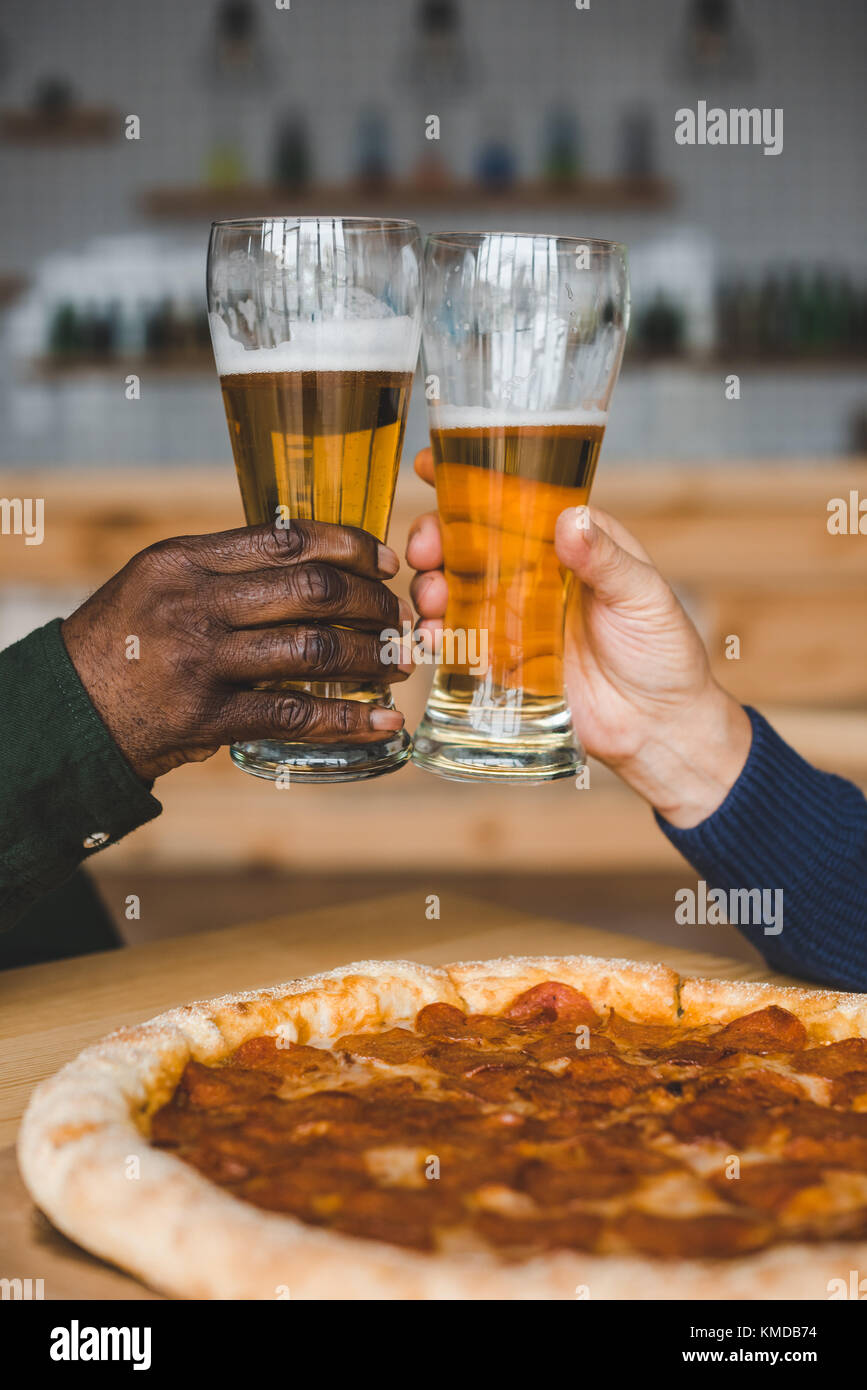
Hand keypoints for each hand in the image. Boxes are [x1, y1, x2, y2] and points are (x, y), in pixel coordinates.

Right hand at [62, 520, 409, 782]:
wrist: (71, 709)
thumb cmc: (125, 640)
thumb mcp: (160, 583)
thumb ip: (225, 568)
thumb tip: (315, 561)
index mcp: (185, 560)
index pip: (287, 538)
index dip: (350, 547)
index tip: (387, 562)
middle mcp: (194, 604)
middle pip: (312, 590)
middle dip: (372, 603)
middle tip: (399, 618)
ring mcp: (201, 661)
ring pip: (313, 649)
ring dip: (369, 656)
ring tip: (396, 664)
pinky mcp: (208, 716)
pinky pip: (295, 713)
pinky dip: (348, 720)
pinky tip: (380, 722)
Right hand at [406, 448, 750, 827]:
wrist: (658, 730)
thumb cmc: (665, 654)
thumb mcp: (644, 597)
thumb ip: (606, 560)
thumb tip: (570, 520)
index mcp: (568, 543)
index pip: (514, 498)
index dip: (469, 479)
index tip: (432, 466)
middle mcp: (532, 574)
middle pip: (468, 541)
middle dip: (434, 537)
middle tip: (425, 548)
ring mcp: (512, 618)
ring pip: (453, 588)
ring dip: (430, 586)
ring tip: (433, 599)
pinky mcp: (500, 661)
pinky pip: (457, 641)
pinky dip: (436, 635)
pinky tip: (433, 637)